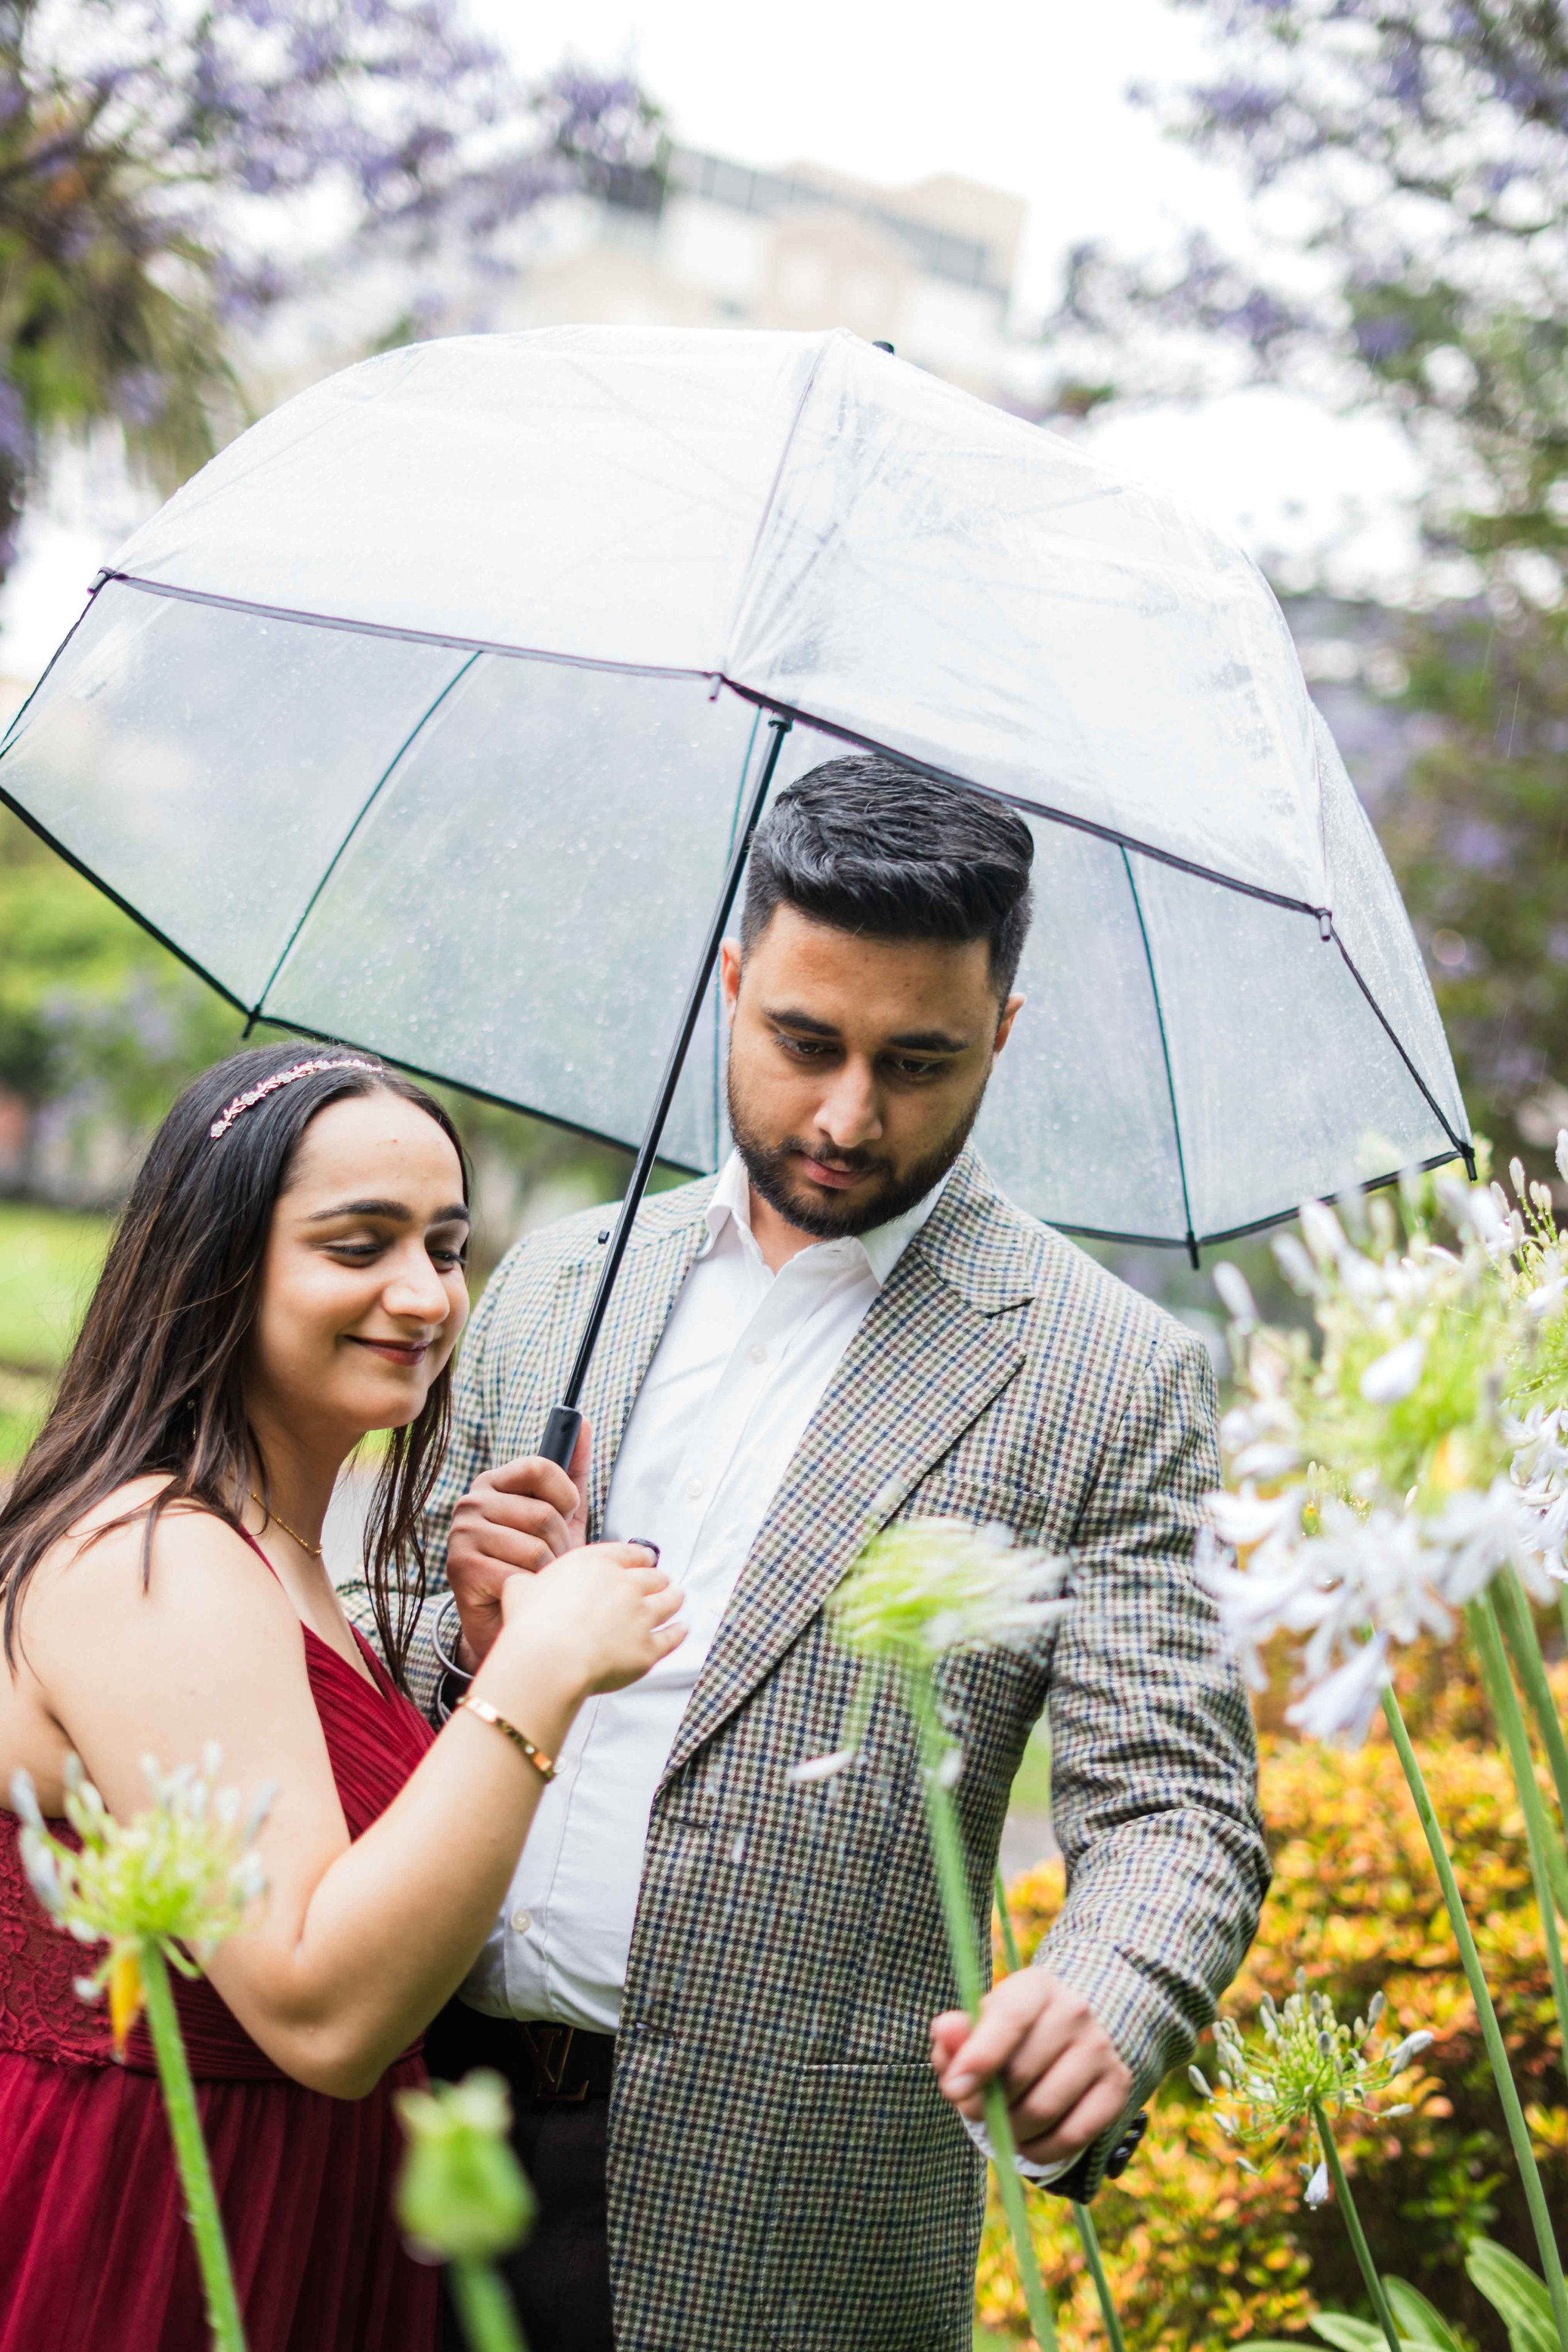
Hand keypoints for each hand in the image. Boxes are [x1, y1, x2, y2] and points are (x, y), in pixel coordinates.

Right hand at [448, 1420, 591, 1669]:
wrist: (511, 1619)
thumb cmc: (537, 1563)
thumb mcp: (562, 1514)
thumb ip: (572, 1470)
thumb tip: (585, 1420)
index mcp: (495, 1482)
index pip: (541, 1466)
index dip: (565, 1496)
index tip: (564, 1515)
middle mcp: (472, 1501)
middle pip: (543, 1514)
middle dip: (559, 1545)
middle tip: (548, 1561)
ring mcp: (462, 1534)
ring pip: (534, 1548)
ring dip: (547, 1572)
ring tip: (536, 1579)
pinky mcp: (460, 1568)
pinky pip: (518, 1574)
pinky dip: (530, 1590)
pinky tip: (520, 1593)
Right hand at [499, 1540, 684, 1697]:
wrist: (549, 1659)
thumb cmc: (531, 1624)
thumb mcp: (519, 1591)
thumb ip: (526, 1584)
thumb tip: (520, 1586)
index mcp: (595, 1564)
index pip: (628, 1553)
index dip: (639, 1557)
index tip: (645, 1560)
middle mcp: (624, 1585)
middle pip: (653, 1577)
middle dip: (658, 1578)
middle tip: (661, 1580)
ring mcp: (640, 1617)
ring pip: (668, 1602)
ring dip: (675, 1598)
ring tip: (679, 1596)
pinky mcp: (647, 1649)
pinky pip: (671, 1637)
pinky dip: (679, 1632)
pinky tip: (683, 1629)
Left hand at [929, 1971, 1131, 2168]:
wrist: (1062, 2042)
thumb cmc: (1006, 2038)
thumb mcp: (976, 2030)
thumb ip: (954, 2035)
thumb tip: (944, 2030)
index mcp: (1036, 1986)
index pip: (1011, 2017)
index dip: (980, 2056)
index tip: (954, 2089)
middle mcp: (1075, 2010)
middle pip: (1022, 2072)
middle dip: (986, 2104)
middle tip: (973, 2111)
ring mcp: (1101, 2048)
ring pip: (1045, 2109)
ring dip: (1012, 2130)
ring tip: (1001, 2125)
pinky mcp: (1117, 2086)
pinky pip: (1074, 2136)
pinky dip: (1041, 2151)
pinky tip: (1028, 2142)